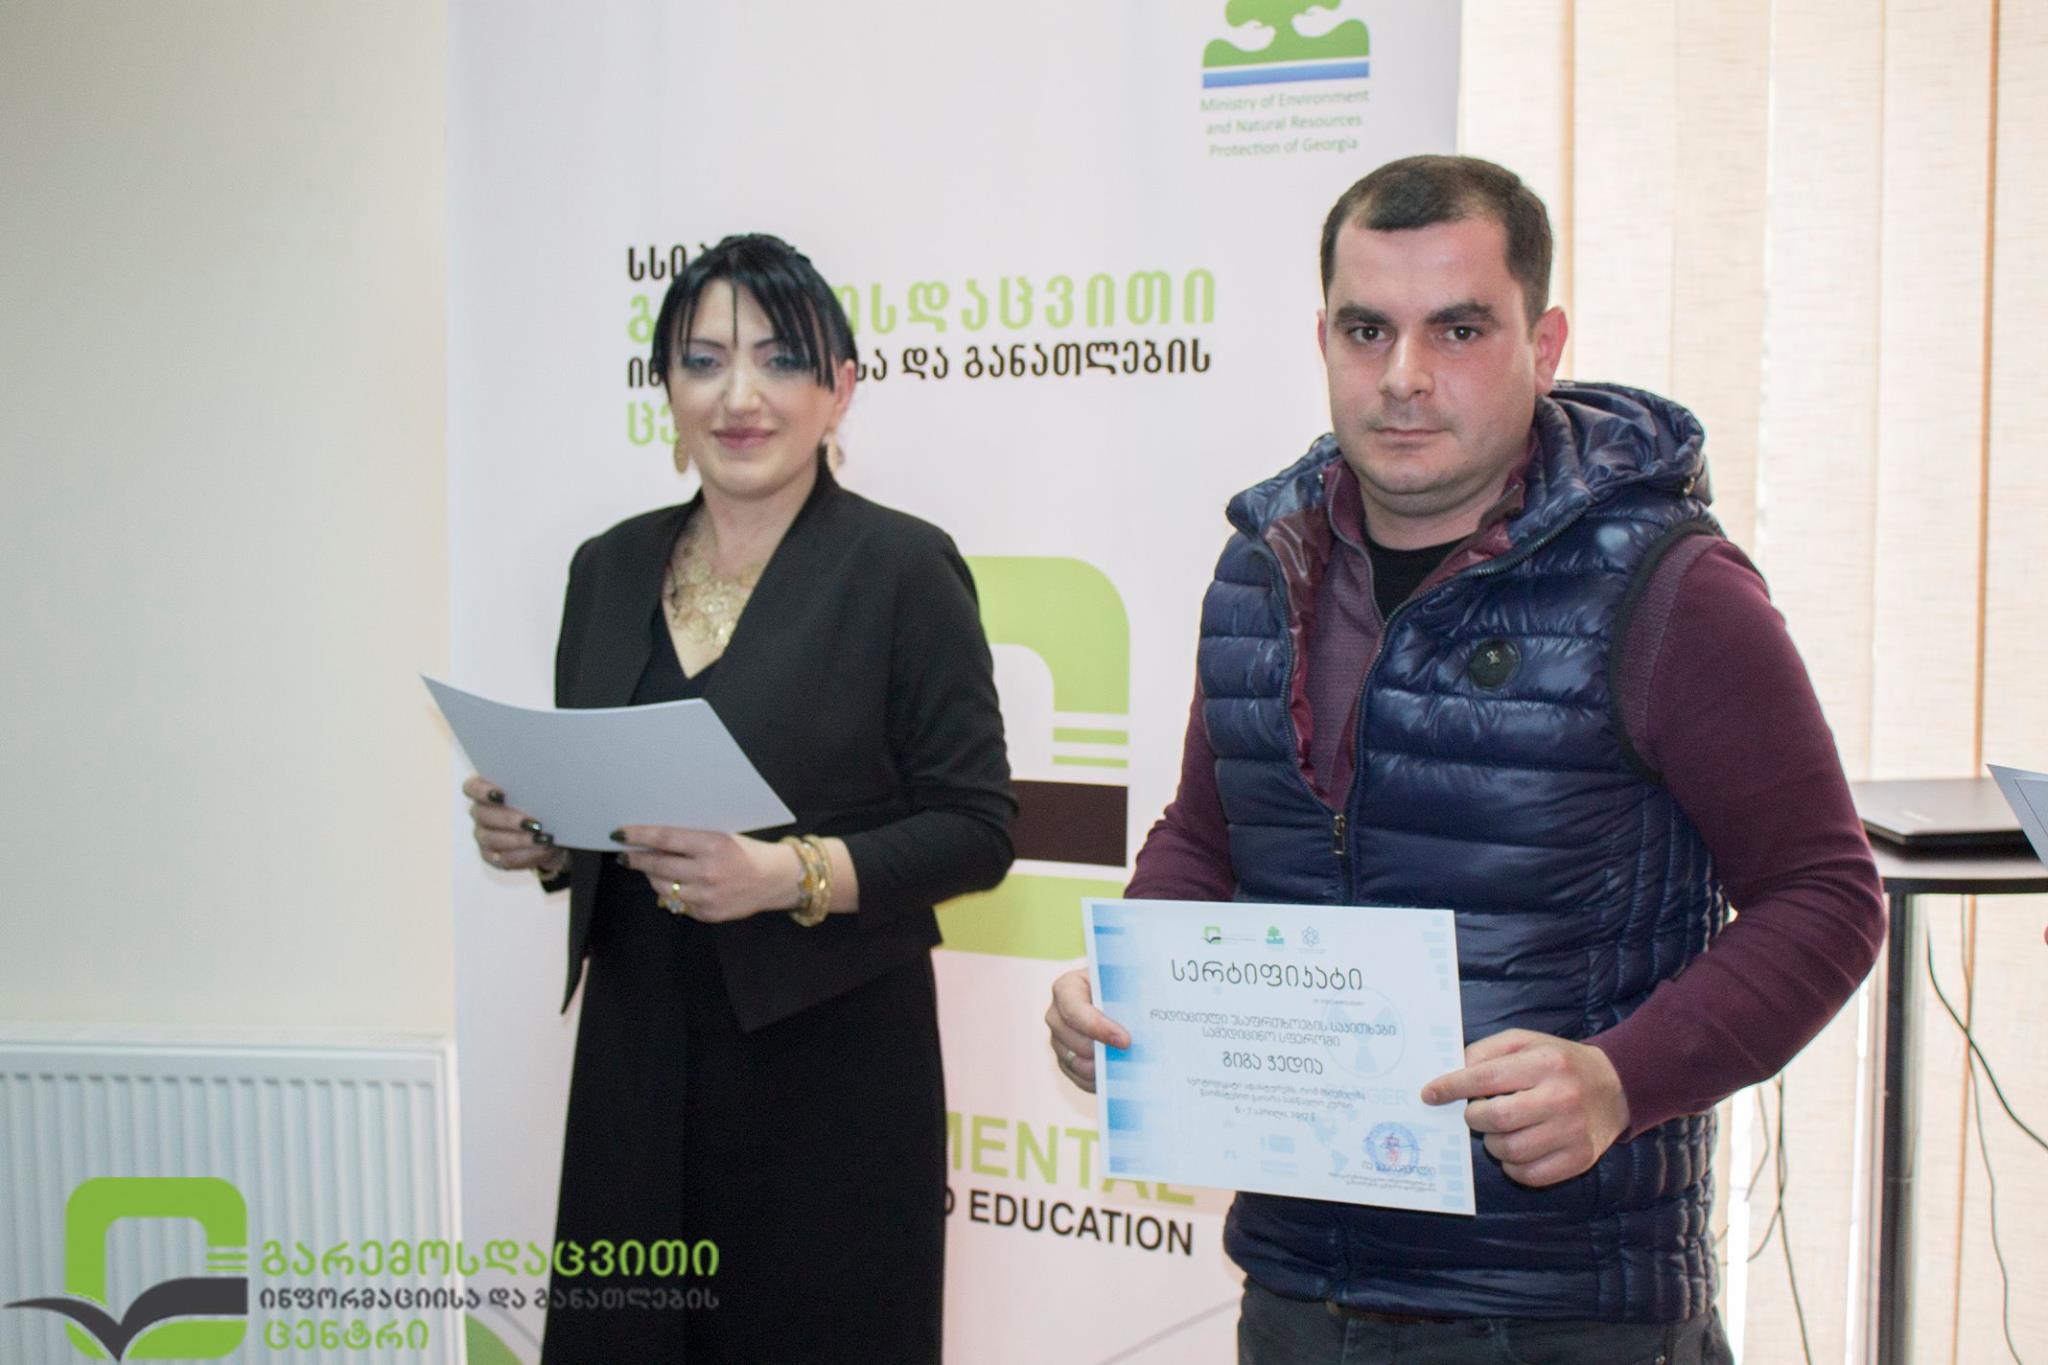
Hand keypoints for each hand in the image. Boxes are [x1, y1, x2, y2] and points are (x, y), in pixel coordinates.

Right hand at [462, 775, 564, 872]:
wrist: (549, 830)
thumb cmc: (541, 803)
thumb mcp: (540, 792)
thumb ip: (536, 787)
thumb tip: (549, 787)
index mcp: (484, 791)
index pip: (471, 788)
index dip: (482, 791)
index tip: (501, 794)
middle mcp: (480, 813)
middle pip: (482, 815)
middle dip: (508, 819)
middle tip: (533, 822)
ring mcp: (483, 837)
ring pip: (493, 839)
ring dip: (519, 839)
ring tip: (542, 838)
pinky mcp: (493, 857)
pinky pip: (505, 859)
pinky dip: (526, 855)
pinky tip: (543, 849)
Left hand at [615, 826, 799, 922]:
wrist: (776, 879)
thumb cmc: (746, 851)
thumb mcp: (722, 835)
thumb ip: (691, 839)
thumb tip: (653, 840)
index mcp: (713, 844)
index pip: (665, 838)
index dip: (639, 836)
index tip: (619, 834)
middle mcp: (708, 871)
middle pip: (658, 865)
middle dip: (637, 859)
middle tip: (626, 855)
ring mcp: (707, 896)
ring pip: (663, 887)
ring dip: (652, 877)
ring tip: (651, 869)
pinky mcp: (708, 914)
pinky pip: (678, 903)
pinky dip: (673, 892)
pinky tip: (676, 884)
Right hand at [1043, 969, 1129, 1092]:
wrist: (1115, 998)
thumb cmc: (1119, 986)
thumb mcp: (1122, 981)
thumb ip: (1131, 994)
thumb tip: (1148, 1015)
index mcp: (1067, 988)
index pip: (1073, 1009)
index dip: (1097, 1026)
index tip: (1125, 1040)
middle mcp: (1056, 1015)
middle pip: (1074, 1040)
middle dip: (1102, 1051)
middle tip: (1130, 1057)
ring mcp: (1059, 1041)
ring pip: (1076, 1062)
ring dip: (1102, 1068)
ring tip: (1128, 1068)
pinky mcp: (1066, 1062)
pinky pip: (1079, 1078)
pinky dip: (1099, 1081)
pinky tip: (1119, 1077)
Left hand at [1421, 1028, 1629, 1187]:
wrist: (1614, 1087)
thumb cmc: (1558, 1063)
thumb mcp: (1525, 1042)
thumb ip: (1486, 1051)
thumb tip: (1452, 1073)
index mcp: (1545, 1063)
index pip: (1486, 1076)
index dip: (1452, 1086)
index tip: (1430, 1093)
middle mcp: (1561, 1098)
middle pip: (1496, 1118)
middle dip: (1473, 1117)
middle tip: (1474, 1113)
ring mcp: (1572, 1132)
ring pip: (1510, 1150)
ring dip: (1492, 1142)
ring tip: (1498, 1130)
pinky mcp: (1579, 1159)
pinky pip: (1529, 1174)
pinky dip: (1512, 1165)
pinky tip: (1515, 1149)